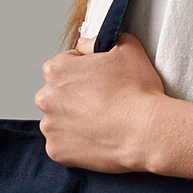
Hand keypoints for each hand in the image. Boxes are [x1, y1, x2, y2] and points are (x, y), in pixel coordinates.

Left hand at [34, 32, 165, 172]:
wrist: (146, 132)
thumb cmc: (137, 92)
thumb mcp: (126, 48)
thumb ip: (99, 41)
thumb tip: (86, 47)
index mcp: (57, 70)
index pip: (65, 66)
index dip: (86, 72)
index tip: (101, 82)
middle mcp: (46, 97)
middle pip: (58, 95)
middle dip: (75, 98)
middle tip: (102, 104)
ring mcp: (50, 127)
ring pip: (59, 121)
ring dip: (74, 121)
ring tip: (101, 124)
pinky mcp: (57, 151)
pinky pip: (63, 146)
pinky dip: (76, 144)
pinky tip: (97, 139)